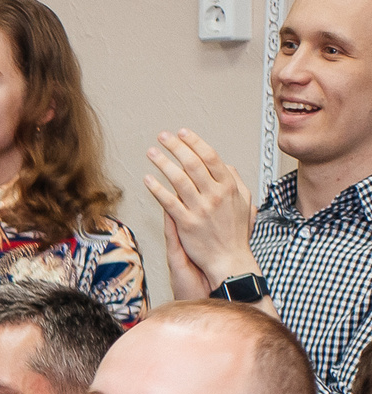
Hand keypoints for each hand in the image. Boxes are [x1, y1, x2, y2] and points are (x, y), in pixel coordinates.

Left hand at [142, 130, 255, 298]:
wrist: (230, 260)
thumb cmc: (236, 233)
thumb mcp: (245, 202)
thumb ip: (235, 181)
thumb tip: (226, 165)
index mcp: (229, 187)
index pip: (211, 156)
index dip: (195, 142)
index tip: (183, 133)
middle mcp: (215, 195)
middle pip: (193, 163)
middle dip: (176, 146)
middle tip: (163, 136)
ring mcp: (200, 209)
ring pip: (179, 180)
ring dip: (164, 163)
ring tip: (152, 152)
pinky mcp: (186, 224)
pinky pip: (169, 202)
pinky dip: (157, 189)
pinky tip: (148, 180)